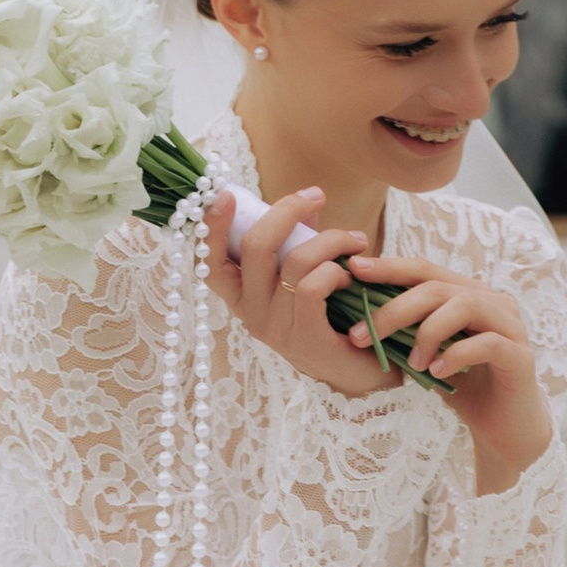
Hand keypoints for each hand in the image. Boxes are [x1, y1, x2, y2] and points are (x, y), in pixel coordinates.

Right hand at [197, 187, 400, 399]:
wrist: (358, 371)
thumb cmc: (330, 318)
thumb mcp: (305, 275)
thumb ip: (301, 241)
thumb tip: (310, 198)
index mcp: (241, 296)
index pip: (209, 261)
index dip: (212, 226)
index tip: (226, 195)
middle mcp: (249, 313)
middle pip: (254, 246)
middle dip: (286, 211)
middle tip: (315, 196)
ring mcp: (274, 328)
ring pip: (294, 262)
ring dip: (330, 240)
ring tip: (355, 239)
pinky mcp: (303, 338)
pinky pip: (312, 287)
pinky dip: (335, 270)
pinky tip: (349, 274)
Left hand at [341, 253, 553, 495]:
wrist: (502, 429)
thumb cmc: (461, 386)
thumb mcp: (425, 353)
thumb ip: (404, 331)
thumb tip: (357, 317)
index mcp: (467, 293)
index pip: (425, 270)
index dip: (389, 267)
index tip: (354, 269)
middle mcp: (492, 301)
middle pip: (438, 287)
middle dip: (394, 309)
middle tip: (361, 336)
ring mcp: (511, 325)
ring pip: (465, 305)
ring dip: (428, 332)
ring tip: (411, 363)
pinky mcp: (521, 355)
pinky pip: (487, 343)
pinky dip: (456, 355)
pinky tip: (437, 372)